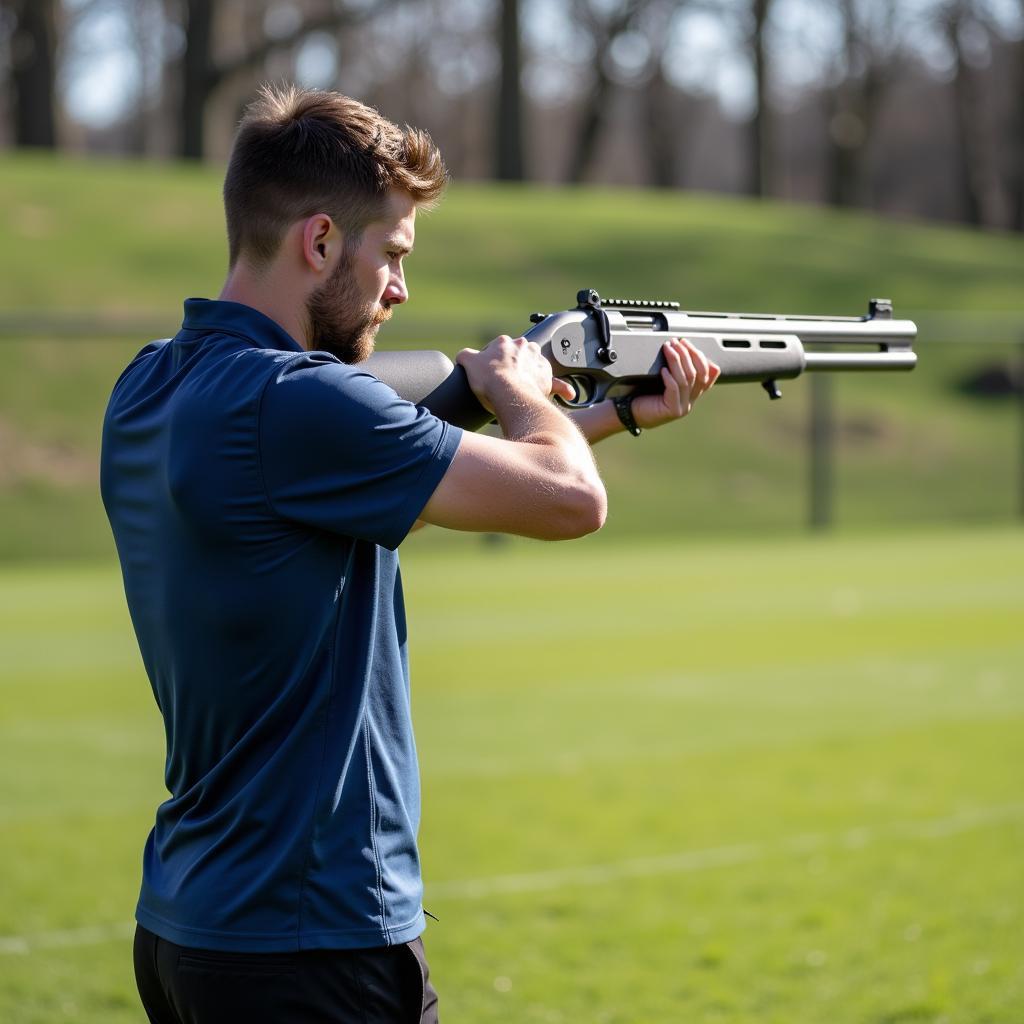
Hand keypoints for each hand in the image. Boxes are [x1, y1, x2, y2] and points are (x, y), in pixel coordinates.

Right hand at [457, 335, 574, 413]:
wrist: (508, 393)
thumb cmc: (489, 379)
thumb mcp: (468, 362)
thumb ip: (465, 355)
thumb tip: (463, 356)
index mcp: (505, 342)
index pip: (496, 349)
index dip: (490, 363)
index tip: (488, 375)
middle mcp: (525, 348)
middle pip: (517, 356)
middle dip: (513, 366)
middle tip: (504, 381)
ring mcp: (538, 362)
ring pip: (536, 366)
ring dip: (533, 374)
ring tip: (526, 386)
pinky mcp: (547, 379)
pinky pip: (557, 384)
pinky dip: (562, 388)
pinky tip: (568, 394)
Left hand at [630, 337, 719, 429]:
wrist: (630, 414)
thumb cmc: (645, 395)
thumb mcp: (664, 381)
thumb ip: (676, 370)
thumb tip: (681, 348)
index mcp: (691, 394)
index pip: (708, 375)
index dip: (701, 357)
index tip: (687, 343)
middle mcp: (690, 402)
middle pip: (698, 374)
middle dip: (688, 354)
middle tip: (677, 342)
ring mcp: (682, 407)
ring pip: (686, 379)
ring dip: (677, 360)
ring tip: (668, 348)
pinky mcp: (672, 411)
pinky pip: (674, 390)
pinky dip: (669, 377)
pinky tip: (662, 369)